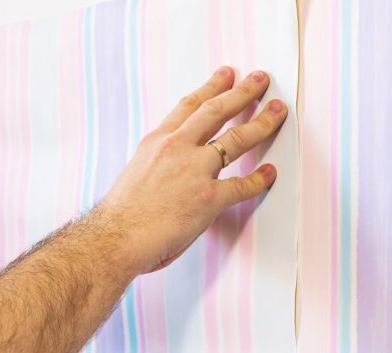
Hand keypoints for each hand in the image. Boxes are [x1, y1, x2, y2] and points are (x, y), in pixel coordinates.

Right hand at [97, 67, 286, 275]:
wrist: (115, 237)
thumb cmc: (121, 215)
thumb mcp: (136, 172)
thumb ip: (158, 162)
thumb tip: (171, 168)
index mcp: (157, 142)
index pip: (189, 106)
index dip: (211, 87)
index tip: (226, 75)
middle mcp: (177, 148)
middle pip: (217, 110)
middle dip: (243, 92)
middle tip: (260, 80)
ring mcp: (194, 171)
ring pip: (237, 139)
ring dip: (262, 122)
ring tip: (277, 111)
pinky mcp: (208, 198)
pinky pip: (242, 186)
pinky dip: (259, 180)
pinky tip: (270, 173)